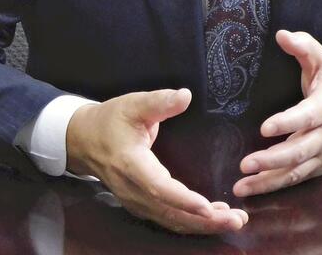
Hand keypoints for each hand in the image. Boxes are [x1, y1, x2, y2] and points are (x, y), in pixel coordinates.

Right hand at [66, 88, 247, 233]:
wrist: (83, 139)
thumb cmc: (111, 119)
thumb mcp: (133, 104)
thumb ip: (160, 101)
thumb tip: (186, 96)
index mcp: (131, 164)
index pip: (159, 188)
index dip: (184, 199)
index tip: (209, 206)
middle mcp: (133, 190)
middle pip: (170, 213)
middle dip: (205, 220)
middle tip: (238, 219)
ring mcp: (136, 202)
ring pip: (171, 221)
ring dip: (203, 225)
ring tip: (234, 220)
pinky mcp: (141, 205)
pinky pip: (168, 219)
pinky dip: (191, 223)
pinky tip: (213, 217)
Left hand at [233, 30, 321, 196]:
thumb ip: (304, 46)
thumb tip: (281, 34)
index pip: (307, 116)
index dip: (288, 123)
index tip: (266, 128)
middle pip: (300, 151)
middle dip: (272, 160)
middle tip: (245, 164)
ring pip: (297, 172)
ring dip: (269, 181)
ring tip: (242, 186)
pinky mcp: (320, 166)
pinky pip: (298, 179)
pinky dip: (277, 186)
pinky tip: (254, 188)